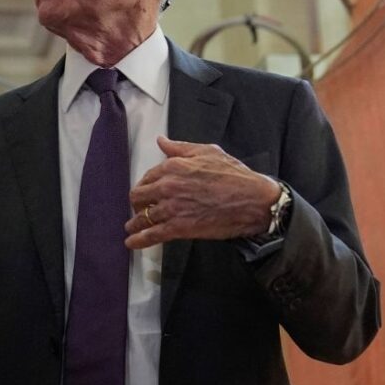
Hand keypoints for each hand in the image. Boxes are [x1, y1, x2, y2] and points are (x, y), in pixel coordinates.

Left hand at [124, 136, 280, 249]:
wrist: (253, 200)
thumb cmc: (234, 175)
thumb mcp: (207, 152)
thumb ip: (180, 148)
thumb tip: (162, 141)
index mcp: (172, 167)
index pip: (147, 177)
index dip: (145, 186)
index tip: (146, 192)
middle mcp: (167, 186)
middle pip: (138, 197)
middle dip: (138, 203)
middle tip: (141, 208)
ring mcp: (172, 208)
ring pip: (142, 217)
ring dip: (134, 224)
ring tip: (131, 228)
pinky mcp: (180, 227)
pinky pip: (152, 235)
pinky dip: (139, 240)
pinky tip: (132, 243)